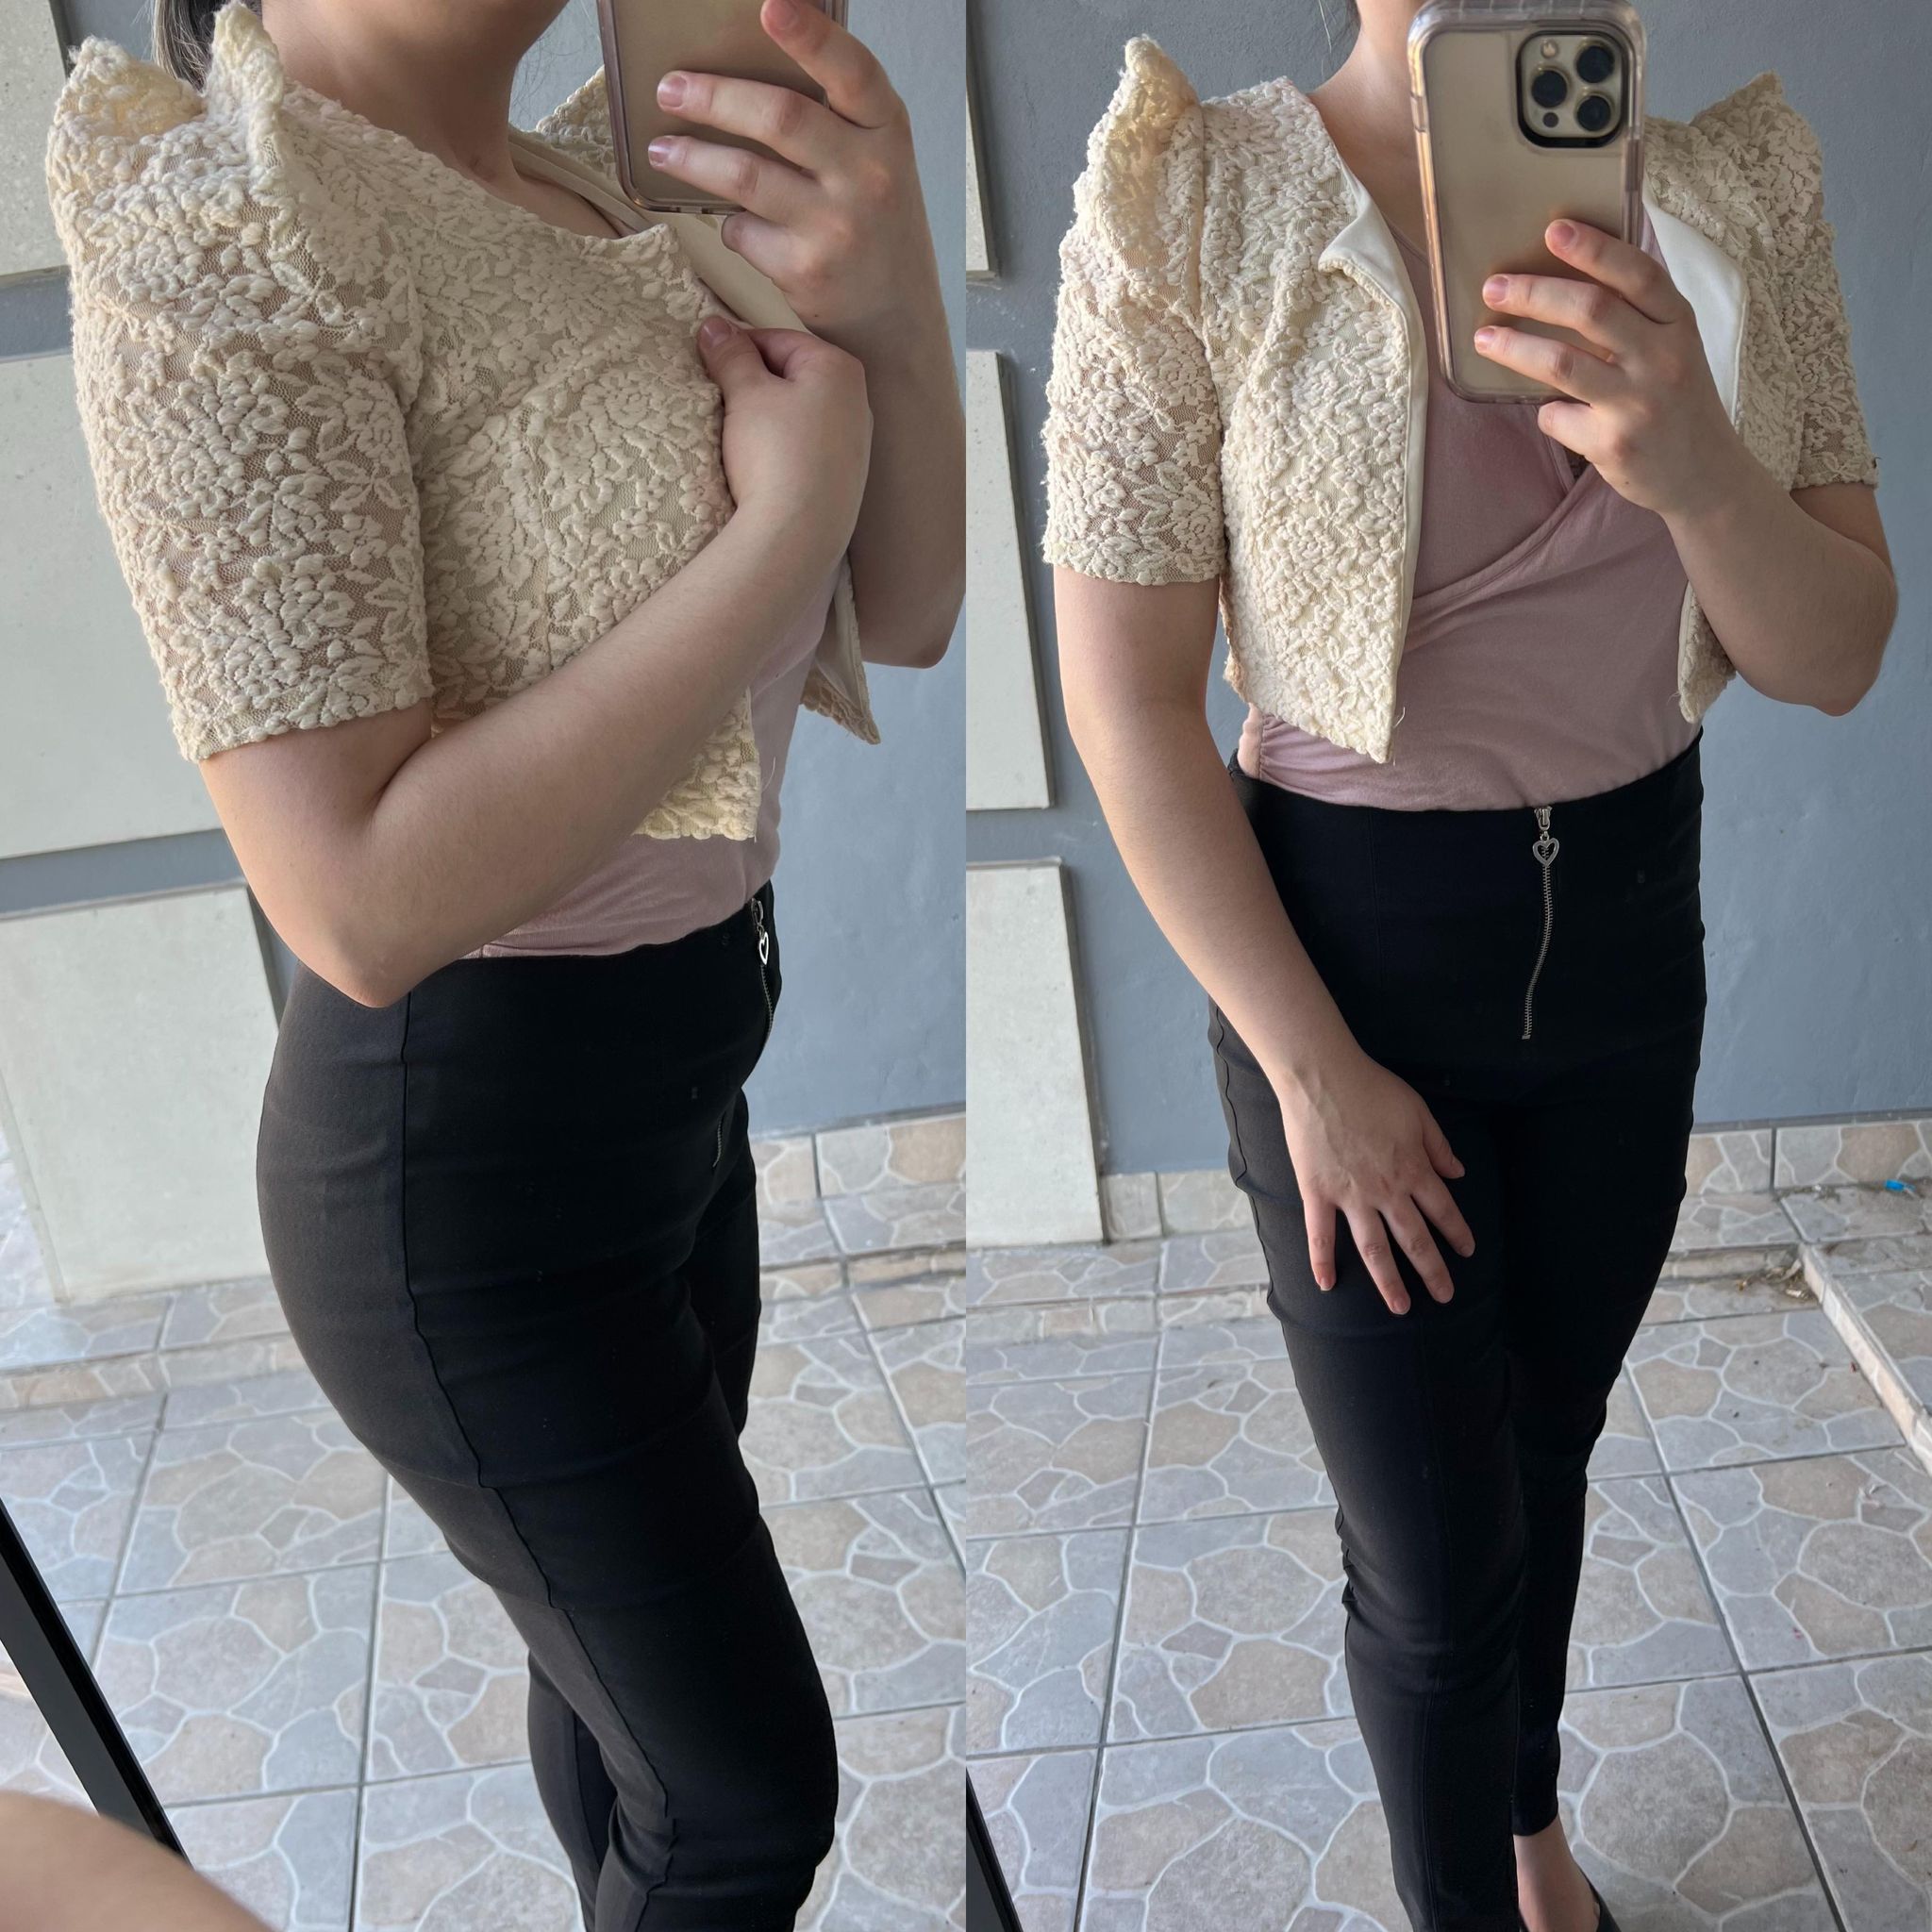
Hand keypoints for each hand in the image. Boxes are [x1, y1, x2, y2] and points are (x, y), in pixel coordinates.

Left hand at [646, 0, 945, 351]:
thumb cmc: (877, 225)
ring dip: (693, 159)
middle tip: (669, 90)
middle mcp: (869, 176)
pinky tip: (735, 222)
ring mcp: (837, 227)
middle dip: (713, 98)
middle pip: (780, 118)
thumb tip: (747, 67)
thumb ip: (835, 118)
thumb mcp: (877, 159)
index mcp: (887, 130)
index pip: (853, 71)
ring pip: (745, 176)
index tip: (770, 6)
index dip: (811, 36)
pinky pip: (743, 231)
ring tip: (663, 151)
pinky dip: (730, 225)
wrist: (898, 318)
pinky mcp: (806, 271)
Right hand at [695, 316, 871, 561]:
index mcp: (838, 368)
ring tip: (740, 437)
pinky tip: (765, 466)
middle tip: (722, 402)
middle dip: (755, 384)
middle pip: (793, 376)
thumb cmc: (774, 453)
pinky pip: (809, 448)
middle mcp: (858, 401)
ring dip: (768, 418)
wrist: (797, 535)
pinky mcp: (848, 480)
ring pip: (801, 414)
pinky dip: (785, 448)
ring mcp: (857, 444)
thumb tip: (715, 326)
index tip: (709, 363)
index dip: (739, 348)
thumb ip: (730, 355)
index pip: (778, 339)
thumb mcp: (745, 395)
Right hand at [1275, 1046, 1476, 1315]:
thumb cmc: (1372, 1088)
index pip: (1443, 1210)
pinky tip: (1327, 1285)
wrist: (1322, 1077)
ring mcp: (1351, 1196)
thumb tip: (1458, 1173)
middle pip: (1415, 1240)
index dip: (1458, 1233)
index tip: (1467, 1251)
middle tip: (1445, 1297)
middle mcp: (1387, 1191)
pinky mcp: (1318, 1193)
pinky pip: (1320, 1234)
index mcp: (1414, 1169)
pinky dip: (1322, 1261)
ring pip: (1374, 1248)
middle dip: (1433, 1271)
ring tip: (1400, 1308)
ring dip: (1389, 1281)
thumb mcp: (1418, 1111)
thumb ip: (1438, 1146)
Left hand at [1472, 219, 1747, 517]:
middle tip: (1493, 287)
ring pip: (1562, 363)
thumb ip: (1635, 315)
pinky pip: (1558, 418)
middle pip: (1590, 310)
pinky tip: (1558, 414)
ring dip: (1515, 347)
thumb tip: (1562, 277)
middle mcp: (1663, 358)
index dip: (1594, 249)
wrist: (1704, 473)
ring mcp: (1639, 403)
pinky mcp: (1615, 444)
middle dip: (1534, 293)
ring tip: (1484, 338)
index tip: (1553, 230)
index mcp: (1678, 323)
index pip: (1638, 274)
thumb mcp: (1673, 347)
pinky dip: (1549, 414)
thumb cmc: (1676, 400)